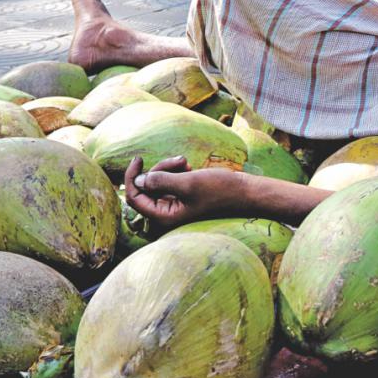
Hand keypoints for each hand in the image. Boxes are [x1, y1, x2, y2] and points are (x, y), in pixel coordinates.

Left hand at [124, 156, 240, 230]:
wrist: (244, 191)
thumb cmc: (219, 190)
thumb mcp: (188, 182)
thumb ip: (160, 181)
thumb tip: (138, 180)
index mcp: (165, 218)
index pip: (135, 198)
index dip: (133, 178)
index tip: (138, 159)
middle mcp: (167, 214)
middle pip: (146, 188)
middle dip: (159, 170)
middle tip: (180, 161)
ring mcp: (174, 205)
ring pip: (157, 182)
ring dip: (169, 168)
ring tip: (186, 162)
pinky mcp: (181, 197)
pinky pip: (168, 182)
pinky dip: (176, 171)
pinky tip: (190, 167)